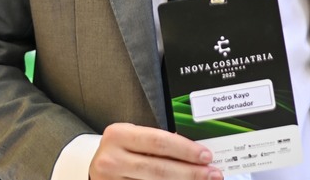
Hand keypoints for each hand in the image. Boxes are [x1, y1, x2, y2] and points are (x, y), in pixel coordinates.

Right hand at [89, 122, 222, 179]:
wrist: (97, 168)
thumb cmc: (122, 150)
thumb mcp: (134, 139)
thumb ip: (158, 144)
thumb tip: (196, 154)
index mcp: (118, 134)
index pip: (159, 141)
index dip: (185, 149)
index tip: (206, 156)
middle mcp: (111, 159)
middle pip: (159, 169)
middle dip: (190, 173)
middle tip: (213, 174)